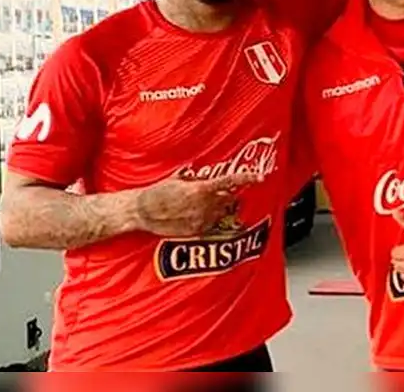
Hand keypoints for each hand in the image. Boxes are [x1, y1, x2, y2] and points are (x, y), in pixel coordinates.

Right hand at [131, 171, 260, 236]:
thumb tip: (200, 172)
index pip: (229, 182)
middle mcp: (204, 205)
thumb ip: (193, 177)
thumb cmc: (157, 193)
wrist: (143, 212)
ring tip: (201, 203)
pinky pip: (210, 224)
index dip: (246, 178)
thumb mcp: (176, 179)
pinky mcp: (196, 231)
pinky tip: (194, 214)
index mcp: (201, 189)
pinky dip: (208, 218)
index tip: (260, 176)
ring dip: (217, 207)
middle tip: (216, 191)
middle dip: (226, 195)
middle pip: (228, 198)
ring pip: (221, 212)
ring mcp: (201, 220)